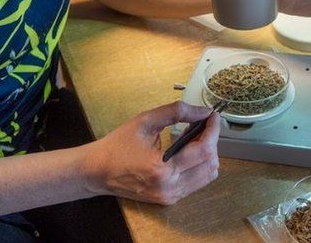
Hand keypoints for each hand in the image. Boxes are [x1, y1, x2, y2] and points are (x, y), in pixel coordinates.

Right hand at [82, 101, 220, 204]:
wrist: (97, 171)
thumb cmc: (117, 145)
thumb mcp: (145, 121)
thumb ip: (176, 112)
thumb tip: (203, 111)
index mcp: (162, 169)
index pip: (203, 150)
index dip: (213, 130)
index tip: (213, 116)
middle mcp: (170, 187)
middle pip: (210, 165)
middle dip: (212, 141)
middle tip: (203, 124)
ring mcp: (170, 196)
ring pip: (207, 176)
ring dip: (207, 154)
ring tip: (195, 137)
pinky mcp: (169, 199)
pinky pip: (196, 182)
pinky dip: (198, 165)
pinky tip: (187, 151)